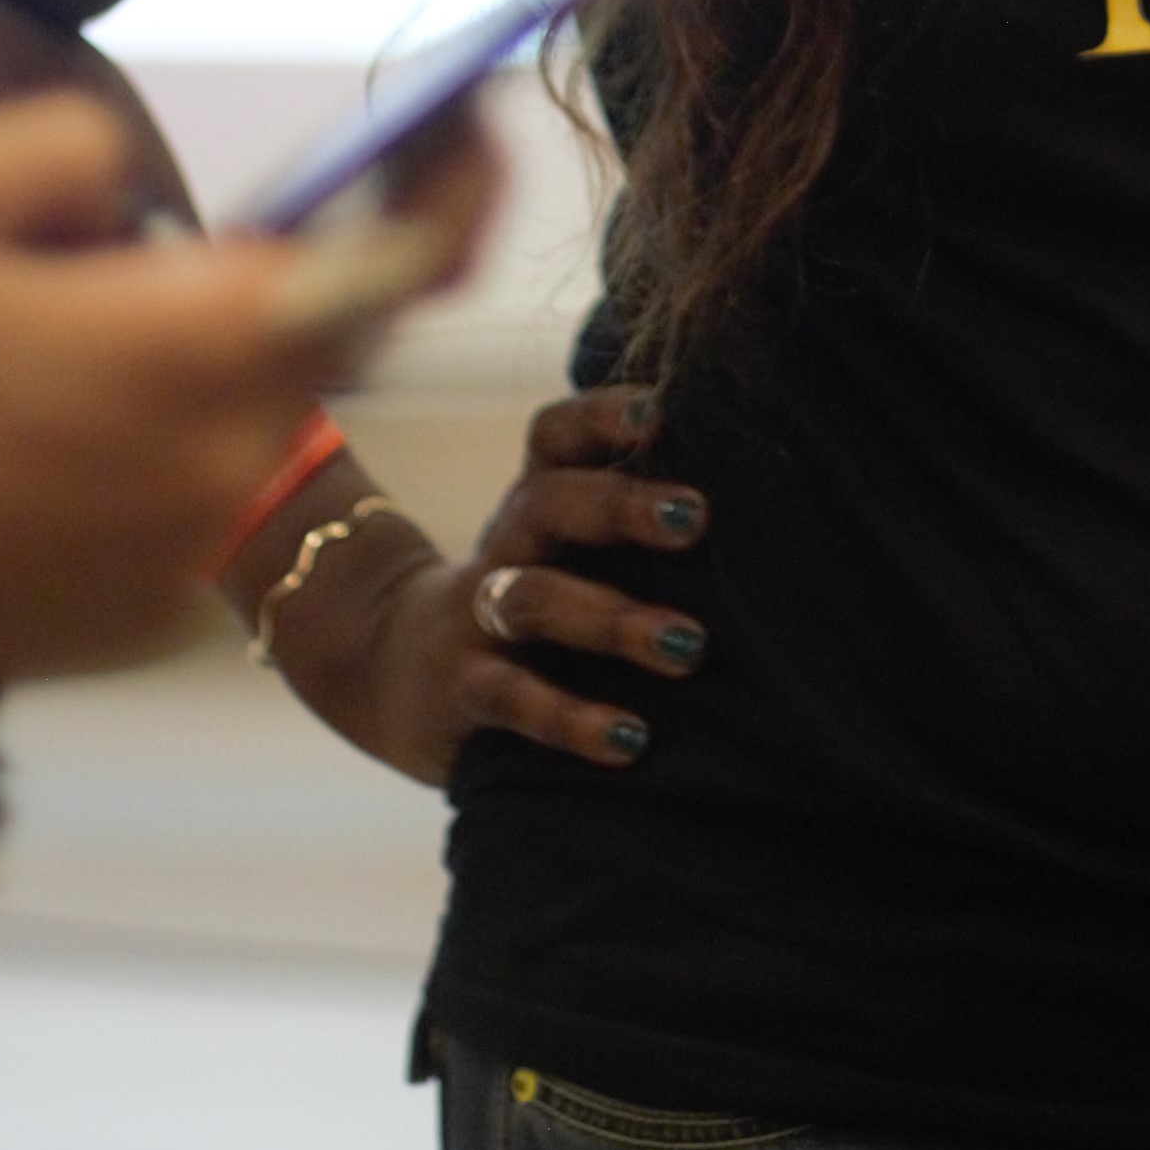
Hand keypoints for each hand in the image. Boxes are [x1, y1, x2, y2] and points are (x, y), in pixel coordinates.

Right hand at [0, 95, 496, 703]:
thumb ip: (72, 146)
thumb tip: (139, 198)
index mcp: (202, 341)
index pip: (404, 258)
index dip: (457, 184)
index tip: (467, 123)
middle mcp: (233, 452)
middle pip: (327, 329)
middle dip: (285, 266)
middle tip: (172, 237)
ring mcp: (199, 546)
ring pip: (253, 407)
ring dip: (199, 355)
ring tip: (57, 339)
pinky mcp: (156, 613)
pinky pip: (196, 487)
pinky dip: (153, 439)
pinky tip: (32, 433)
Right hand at [308, 385, 705, 786]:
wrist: (389, 668)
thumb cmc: (522, 600)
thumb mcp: (557, 545)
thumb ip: (626, 518)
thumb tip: (760, 495)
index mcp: (534, 502)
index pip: (554, 437)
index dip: (599, 415)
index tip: (659, 410)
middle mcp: (505, 547)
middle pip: (550, 503)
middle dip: (622, 505)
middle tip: (697, 518)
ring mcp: (475, 618)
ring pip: (537, 600)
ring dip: (614, 621)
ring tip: (688, 647)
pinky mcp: (462, 689)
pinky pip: (514, 698)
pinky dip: (572, 719)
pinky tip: (630, 739)